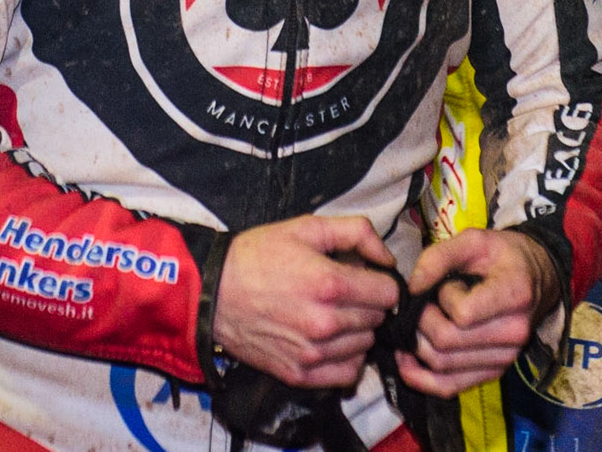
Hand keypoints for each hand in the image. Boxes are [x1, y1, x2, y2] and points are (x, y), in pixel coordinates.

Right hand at [212, 215, 401, 388]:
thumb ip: (356, 233)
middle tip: (343, 293)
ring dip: (357, 330)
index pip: (388, 293)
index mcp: (331, 284)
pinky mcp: (300, 374)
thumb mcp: (306, 227)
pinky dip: (346, 358)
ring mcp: (313, 353)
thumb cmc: (258, 256)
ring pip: (365, 346)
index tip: (365, 277)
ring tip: (332, 314)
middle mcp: (326, 323)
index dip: (380, 281)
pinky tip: (330, 340)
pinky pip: (348, 374)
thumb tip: (387, 258)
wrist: (213, 292)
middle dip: (367, 303)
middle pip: (377, 319)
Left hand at [396, 229, 560, 397]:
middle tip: (423, 304)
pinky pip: (450, 387)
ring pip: (443, 366)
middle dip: (421, 322)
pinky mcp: (493, 372)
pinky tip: (406, 363)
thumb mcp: (474, 240)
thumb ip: (439, 256)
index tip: (445, 284)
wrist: (537, 278)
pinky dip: (421, 379)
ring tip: (416, 324)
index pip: (462, 313)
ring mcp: (505, 358)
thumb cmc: (503, 256)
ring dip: (417, 346)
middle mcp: (513, 334)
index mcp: (513, 296)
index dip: (442, 297)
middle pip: (447, 342)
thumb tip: (412, 288)